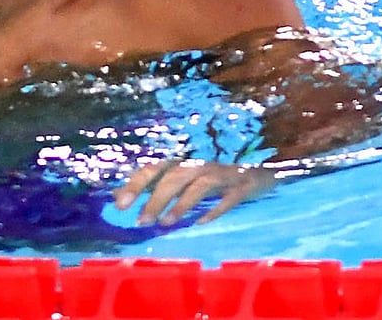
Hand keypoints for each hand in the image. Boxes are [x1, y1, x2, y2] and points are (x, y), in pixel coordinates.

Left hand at [113, 159, 274, 225]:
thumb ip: (152, 183)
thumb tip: (116, 194)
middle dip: (155, 199)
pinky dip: (214, 209)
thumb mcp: (183, 174)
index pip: (154, 167)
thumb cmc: (214, 170)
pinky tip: (200, 222)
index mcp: (183, 157)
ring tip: (164, 224)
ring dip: (181, 204)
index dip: (135, 184)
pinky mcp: (244, 184)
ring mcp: (223, 171)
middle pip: (174, 177)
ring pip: (199, 186)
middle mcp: (201, 161)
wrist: (265, 160)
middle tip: (140, 222)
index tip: (119, 205)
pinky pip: (229, 197)